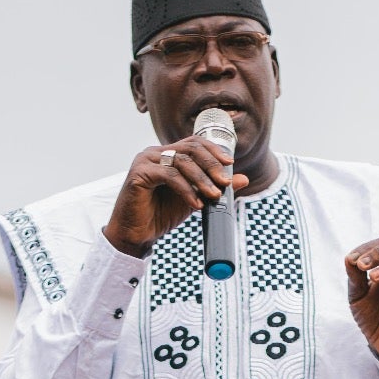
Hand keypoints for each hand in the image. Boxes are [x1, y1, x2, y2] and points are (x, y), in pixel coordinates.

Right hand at [104, 141, 247, 255]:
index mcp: (166, 154)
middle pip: (190, 148)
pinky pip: (170, 176)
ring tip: (214, 196)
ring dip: (202, 179)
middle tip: (225, 182)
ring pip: (182, 162)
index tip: (230, 163)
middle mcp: (155, 152)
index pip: (194, 143)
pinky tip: (196, 203)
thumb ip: (214, 186)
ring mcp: (145, 160)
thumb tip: (242, 179)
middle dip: (211, 165)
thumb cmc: (161, 215)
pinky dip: (186, 189)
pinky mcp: (139, 173)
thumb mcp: (194, 198)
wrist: (136, 235)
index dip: (213, 150)